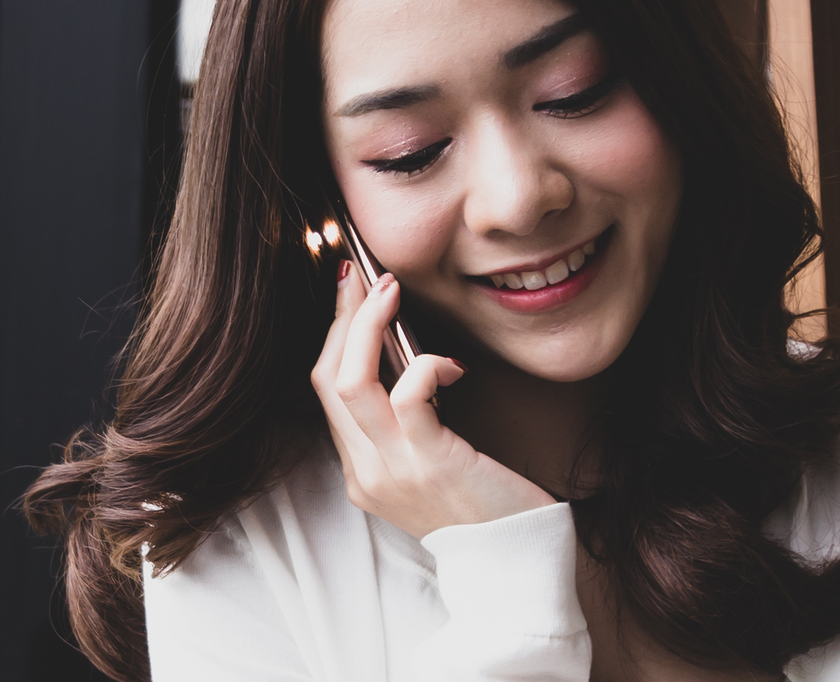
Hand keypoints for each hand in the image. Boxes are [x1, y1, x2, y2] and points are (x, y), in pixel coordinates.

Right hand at [311, 266, 558, 538]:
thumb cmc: (485, 508)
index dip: (333, 333)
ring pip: (351, 382)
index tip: (351, 290)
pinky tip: (452, 363)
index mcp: (360, 473)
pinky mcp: (431, 462)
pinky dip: (426, 364)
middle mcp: (366, 473)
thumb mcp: (429, 468)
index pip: (324, 389)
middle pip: (327, 378)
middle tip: (365, 275)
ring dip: (369, 326)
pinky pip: (409, 395)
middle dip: (343, 317)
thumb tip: (404, 353)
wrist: (516, 563)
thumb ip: (407, 424)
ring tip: (391, 291)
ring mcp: (393, 470)